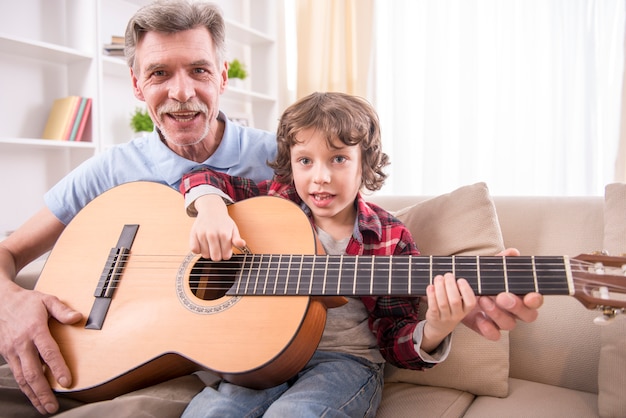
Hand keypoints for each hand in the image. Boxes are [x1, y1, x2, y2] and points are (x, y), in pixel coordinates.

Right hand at [0, 283, 81, 414]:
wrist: (1, 301)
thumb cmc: (27, 302)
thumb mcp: (47, 300)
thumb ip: (62, 310)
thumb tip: (78, 318)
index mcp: (35, 329)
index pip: (48, 352)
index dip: (57, 368)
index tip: (66, 382)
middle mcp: (22, 343)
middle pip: (33, 372)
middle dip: (43, 392)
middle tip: (53, 406)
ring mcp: (12, 351)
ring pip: (22, 378)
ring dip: (33, 395)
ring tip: (44, 407)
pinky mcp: (7, 355)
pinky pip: (16, 375)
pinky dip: (25, 388)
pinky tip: (33, 396)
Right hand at [189, 194, 245, 259]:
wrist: (211, 210)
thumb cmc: (223, 222)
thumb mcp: (233, 229)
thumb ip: (237, 239)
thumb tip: (241, 244)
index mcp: (224, 234)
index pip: (226, 256)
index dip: (226, 254)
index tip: (226, 249)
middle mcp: (212, 234)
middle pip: (215, 258)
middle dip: (218, 255)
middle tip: (219, 248)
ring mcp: (202, 234)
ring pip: (205, 255)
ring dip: (208, 252)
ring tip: (211, 244)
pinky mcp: (193, 234)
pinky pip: (194, 250)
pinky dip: (198, 249)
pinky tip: (203, 244)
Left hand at [422, 273, 476, 352]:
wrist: (440, 327)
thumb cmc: (451, 309)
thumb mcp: (460, 304)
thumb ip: (458, 292)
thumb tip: (451, 276)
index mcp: (466, 309)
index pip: (470, 302)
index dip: (466, 290)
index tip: (460, 280)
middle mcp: (457, 315)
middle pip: (455, 301)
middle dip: (450, 285)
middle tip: (447, 275)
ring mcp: (445, 317)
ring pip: (443, 303)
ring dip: (440, 288)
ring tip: (438, 278)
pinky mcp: (434, 318)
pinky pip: (433, 307)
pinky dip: (431, 296)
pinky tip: (430, 287)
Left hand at [461, 248, 543, 340]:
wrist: (460, 292)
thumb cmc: (482, 280)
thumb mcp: (490, 268)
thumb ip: (501, 262)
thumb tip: (512, 253)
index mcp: (521, 295)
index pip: (536, 300)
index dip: (535, 300)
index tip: (530, 296)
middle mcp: (516, 310)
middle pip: (527, 315)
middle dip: (516, 306)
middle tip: (501, 296)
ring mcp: (503, 320)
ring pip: (509, 324)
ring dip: (497, 313)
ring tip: (482, 299)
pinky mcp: (488, 328)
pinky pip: (494, 335)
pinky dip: (487, 329)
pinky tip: (479, 317)